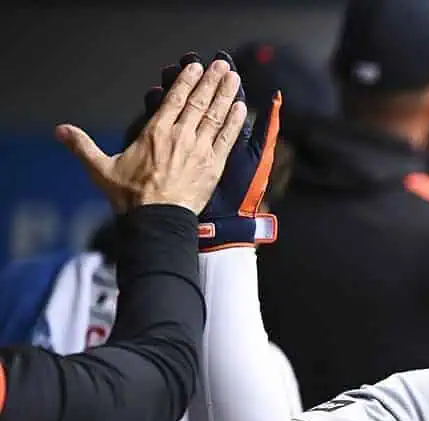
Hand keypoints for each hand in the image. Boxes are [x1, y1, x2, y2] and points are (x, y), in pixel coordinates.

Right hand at [56, 59, 245, 214]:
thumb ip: (83, 146)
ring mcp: (199, 150)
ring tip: (234, 78)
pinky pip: (228, 139)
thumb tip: (60, 131)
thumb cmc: (130, 197)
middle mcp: (180, 136)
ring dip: (226, 95)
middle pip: (199, 102)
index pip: (174, 99)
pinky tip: (242, 108)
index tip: (197, 67)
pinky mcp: (213, 166)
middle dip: (212, 82)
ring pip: (216, 116)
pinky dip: (236, 122)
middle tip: (222, 65)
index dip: (187, 81)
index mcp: (155, 132)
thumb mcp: (101, 169)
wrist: (156, 221)